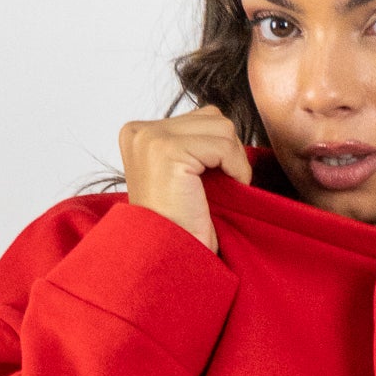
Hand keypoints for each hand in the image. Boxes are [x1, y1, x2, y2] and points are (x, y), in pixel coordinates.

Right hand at [118, 106, 251, 255]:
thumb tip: (228, 126)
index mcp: (137, 133)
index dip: (218, 149)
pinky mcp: (167, 151)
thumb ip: (194, 143)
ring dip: (233, 160)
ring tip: (222, 190)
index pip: (199, 118)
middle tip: (222, 187)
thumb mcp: (181, 174)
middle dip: (227, 151)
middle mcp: (139, 131)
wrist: (170, 259)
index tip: (210, 183)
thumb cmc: (181, 225)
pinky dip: (237, 168)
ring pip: (221, 127)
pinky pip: (224, 145)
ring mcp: (151, 138)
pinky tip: (228, 190)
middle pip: (211, 117)